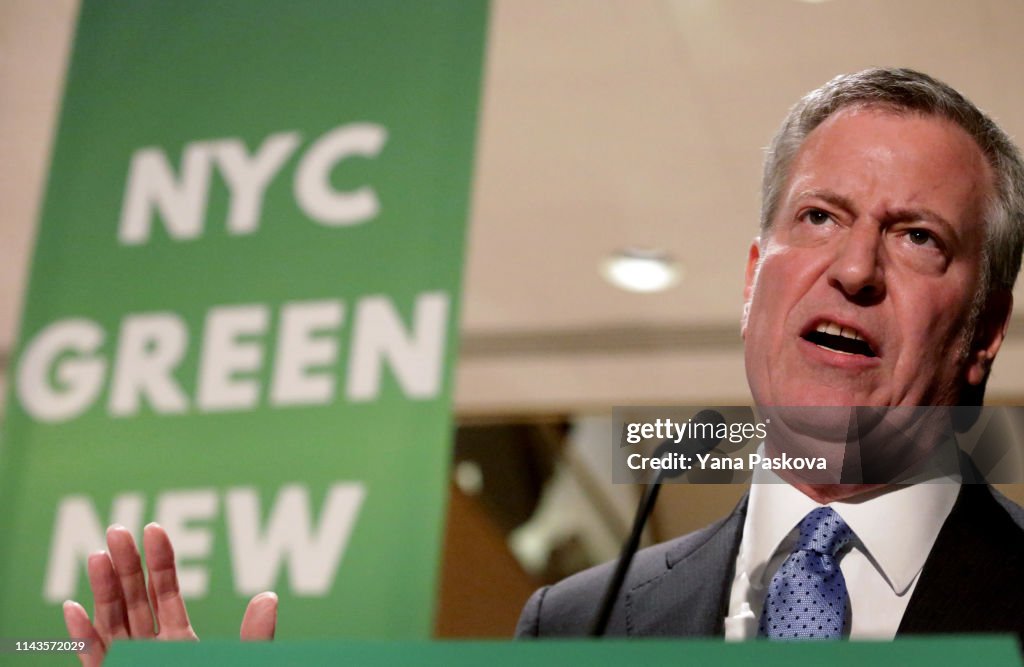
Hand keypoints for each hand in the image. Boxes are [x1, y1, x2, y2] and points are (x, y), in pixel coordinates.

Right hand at [62, 522, 276, 665]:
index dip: (160, 562)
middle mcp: (150, 654)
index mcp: (181, 645)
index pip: (167, 595)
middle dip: (125, 566)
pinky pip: (94, 661)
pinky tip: (73, 608)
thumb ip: (254, 639)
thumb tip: (268, 596)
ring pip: (111, 625)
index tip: (155, 529)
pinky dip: (82, 637)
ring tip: (97, 554)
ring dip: (103, 591)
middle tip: (117, 529)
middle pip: (134, 602)